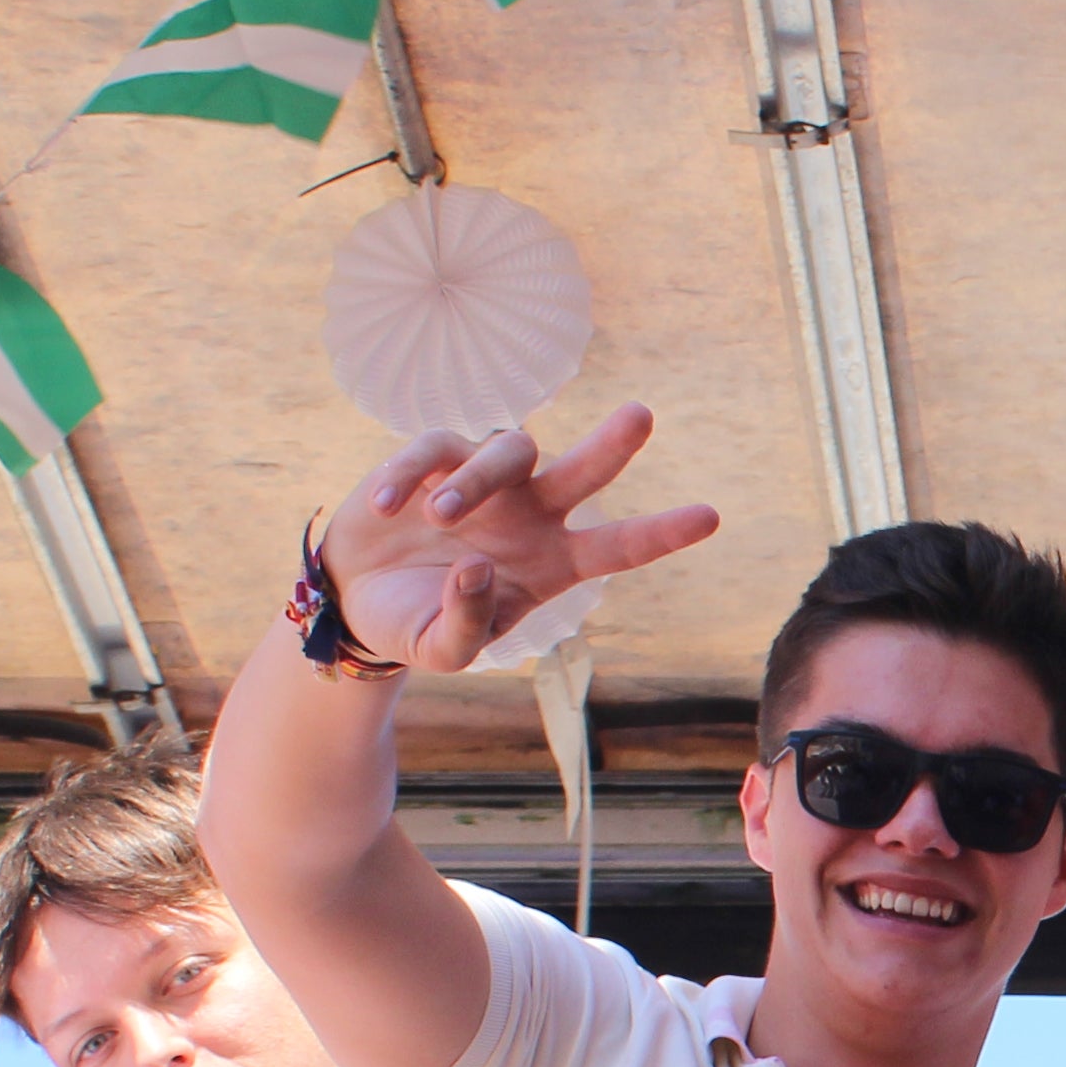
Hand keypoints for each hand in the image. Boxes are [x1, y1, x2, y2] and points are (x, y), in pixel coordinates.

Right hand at [314, 405, 722, 672]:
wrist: (355, 598)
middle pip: (583, 471)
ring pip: (507, 452)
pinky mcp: (433, 460)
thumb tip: (477, 565)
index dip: (661, 533)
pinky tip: (383, 506)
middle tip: (642, 416)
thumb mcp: (443, 649)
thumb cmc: (415, 623)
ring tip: (439, 517)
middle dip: (613, 444)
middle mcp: (531, 515)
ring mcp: (486, 482)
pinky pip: (432, 448)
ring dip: (476, 481)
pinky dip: (409, 474)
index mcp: (552, 563)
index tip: (710, 516)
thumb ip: (466, 623)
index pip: (616, 546)